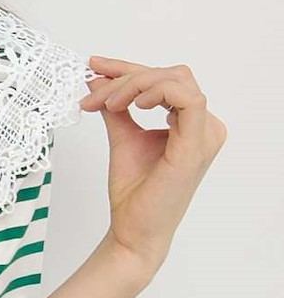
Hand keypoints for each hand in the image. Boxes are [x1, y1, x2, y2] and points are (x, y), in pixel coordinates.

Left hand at [79, 55, 227, 275]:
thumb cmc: (134, 193)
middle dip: (125, 77)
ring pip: (176, 80)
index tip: (94, 66)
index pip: (164, 80)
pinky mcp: (196, 146)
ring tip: (106, 104)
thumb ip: (116, 109)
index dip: (127, 68)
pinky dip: (156, 93)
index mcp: (190, 123)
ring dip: (135, 84)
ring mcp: (205, 134)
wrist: (132, 230)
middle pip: (170, 75)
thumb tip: (98, 81)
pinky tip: (131, 105)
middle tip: (92, 93)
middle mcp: (204, 126)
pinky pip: (187, 99)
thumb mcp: (122, 139)